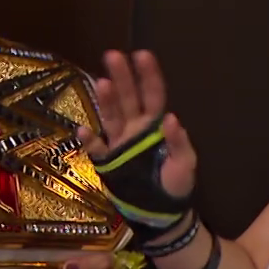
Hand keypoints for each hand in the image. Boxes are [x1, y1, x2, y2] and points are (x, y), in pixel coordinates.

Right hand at [78, 51, 198, 239]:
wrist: (161, 214)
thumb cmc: (176, 185)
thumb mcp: (185, 164)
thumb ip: (179, 143)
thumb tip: (171, 117)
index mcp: (156, 126)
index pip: (152, 95)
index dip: (148, 76)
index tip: (142, 54)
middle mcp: (135, 129)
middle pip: (128, 98)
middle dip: (122, 77)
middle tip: (113, 55)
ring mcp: (119, 144)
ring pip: (111, 116)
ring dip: (106, 100)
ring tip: (103, 82)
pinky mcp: (107, 161)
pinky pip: (96, 148)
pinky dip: (89, 139)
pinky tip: (83, 128)